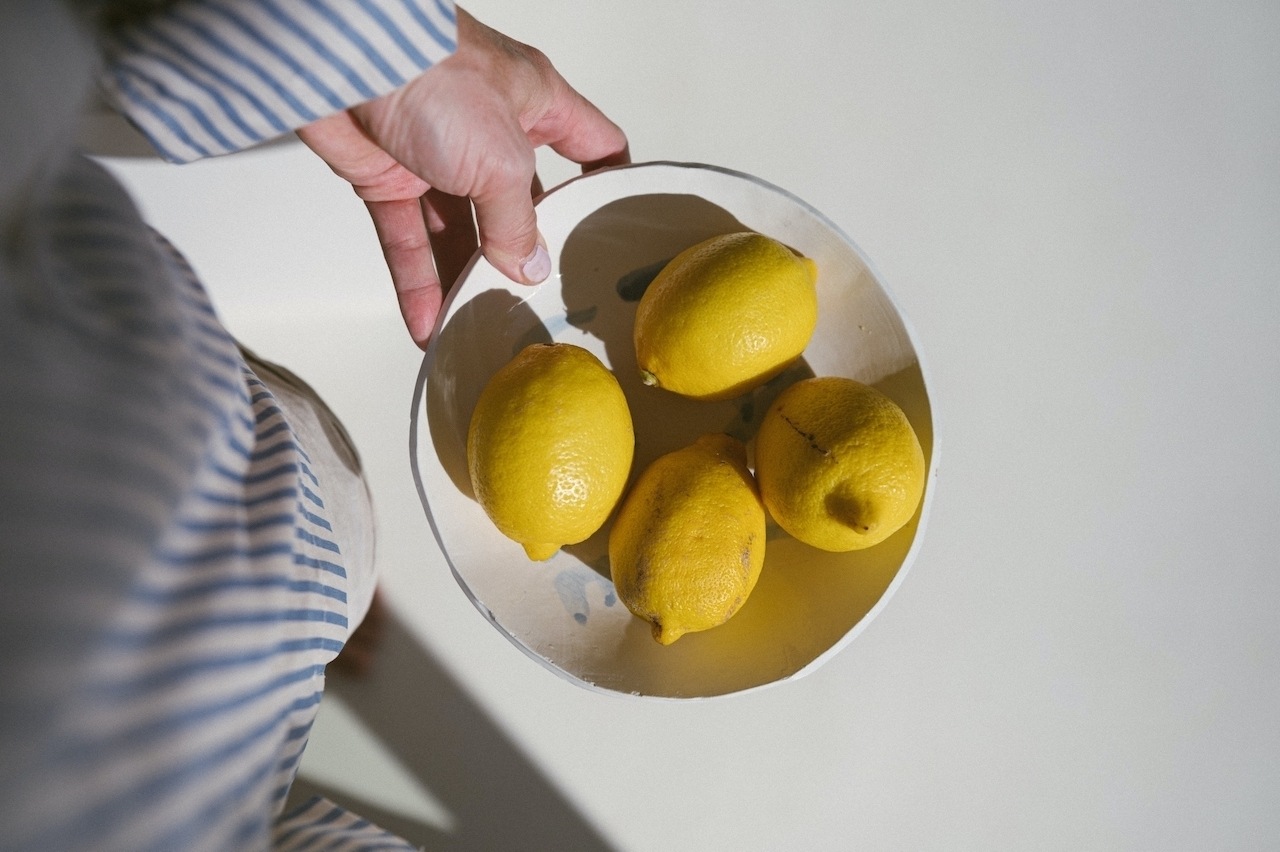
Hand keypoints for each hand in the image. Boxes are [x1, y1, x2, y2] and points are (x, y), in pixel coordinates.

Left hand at [297, 7, 629, 347]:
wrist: (346, 60)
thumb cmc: (434, 77)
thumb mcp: (502, 160)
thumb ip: (518, 223)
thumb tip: (528, 268)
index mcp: (537, 103)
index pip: (593, 143)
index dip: (606, 183)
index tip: (612, 229)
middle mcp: (491, 128)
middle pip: (520, 203)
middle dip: (524, 250)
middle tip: (539, 296)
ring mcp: (438, 153)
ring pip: (459, 230)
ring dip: (464, 279)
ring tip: (478, 324)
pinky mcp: (388, 174)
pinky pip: (408, 239)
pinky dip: (416, 280)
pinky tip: (427, 322)